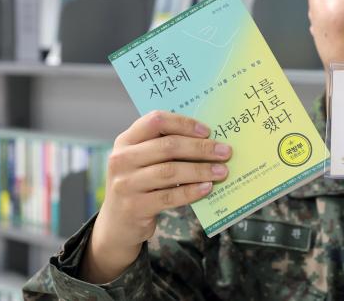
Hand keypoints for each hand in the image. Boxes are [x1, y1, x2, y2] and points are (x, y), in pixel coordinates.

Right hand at [81, 110, 231, 282]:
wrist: (118, 223)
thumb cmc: (140, 183)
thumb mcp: (143, 160)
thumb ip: (165, 147)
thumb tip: (208, 139)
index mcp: (126, 140)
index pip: (155, 121)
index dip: (183, 123)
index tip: (207, 130)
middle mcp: (122, 159)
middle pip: (168, 146)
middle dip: (201, 148)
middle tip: (225, 151)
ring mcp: (126, 184)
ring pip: (171, 171)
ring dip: (201, 170)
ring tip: (222, 171)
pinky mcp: (134, 207)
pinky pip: (170, 196)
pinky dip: (192, 191)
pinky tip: (208, 187)